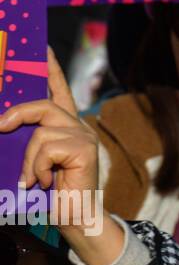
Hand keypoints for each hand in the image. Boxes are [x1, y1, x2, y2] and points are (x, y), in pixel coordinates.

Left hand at [0, 49, 123, 264]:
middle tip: (0, 127)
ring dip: (29, 159)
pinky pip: (46, 147)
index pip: (60, 91)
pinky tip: (45, 181)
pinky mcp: (84, 148)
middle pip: (46, 104)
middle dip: (18, 113)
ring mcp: (83, 136)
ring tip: (34, 179)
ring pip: (41, 131)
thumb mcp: (34, 161)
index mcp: (66, 128)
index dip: (52, 69)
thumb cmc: (51, 193)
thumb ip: (28, 143)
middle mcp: (78, 127)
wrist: (73, 217)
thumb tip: (4, 126)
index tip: (43, 47)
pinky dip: (37, 167)